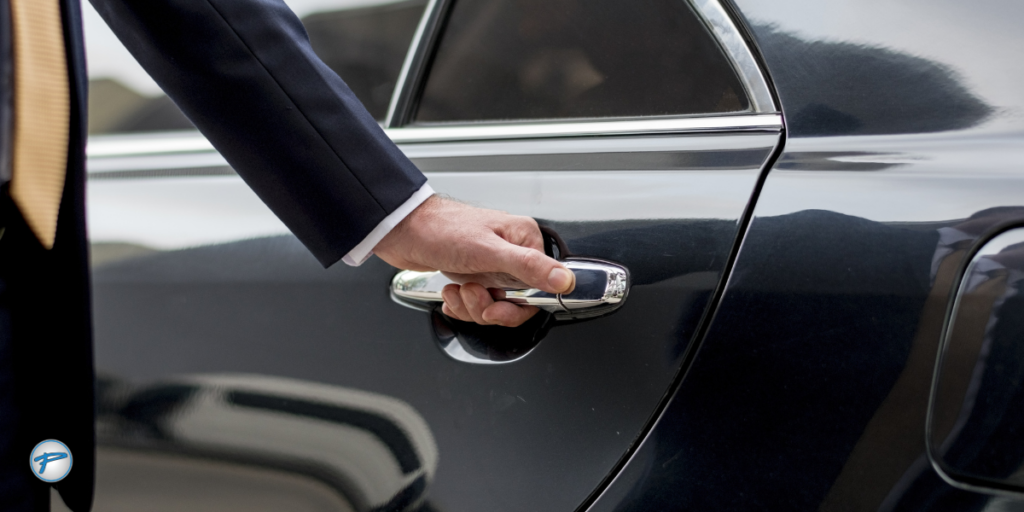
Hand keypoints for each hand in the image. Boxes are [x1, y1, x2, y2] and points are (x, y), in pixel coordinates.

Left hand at [375, 195, 573, 326]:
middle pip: (517, 301)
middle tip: (472, 295)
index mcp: (523, 241)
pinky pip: (478, 303)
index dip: (517, 306)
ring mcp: (491, 264)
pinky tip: (451, 292)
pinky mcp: (474, 274)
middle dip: (489, 307)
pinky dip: (462, 305)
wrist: (401, 231)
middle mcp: (510, 252)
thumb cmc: (440, 230)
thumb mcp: (487, 252)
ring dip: (472, 306)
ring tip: (457, 290)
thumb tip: (564, 280)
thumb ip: (529, 267)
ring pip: (494, 305)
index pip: (540, 288)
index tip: (497, 307)